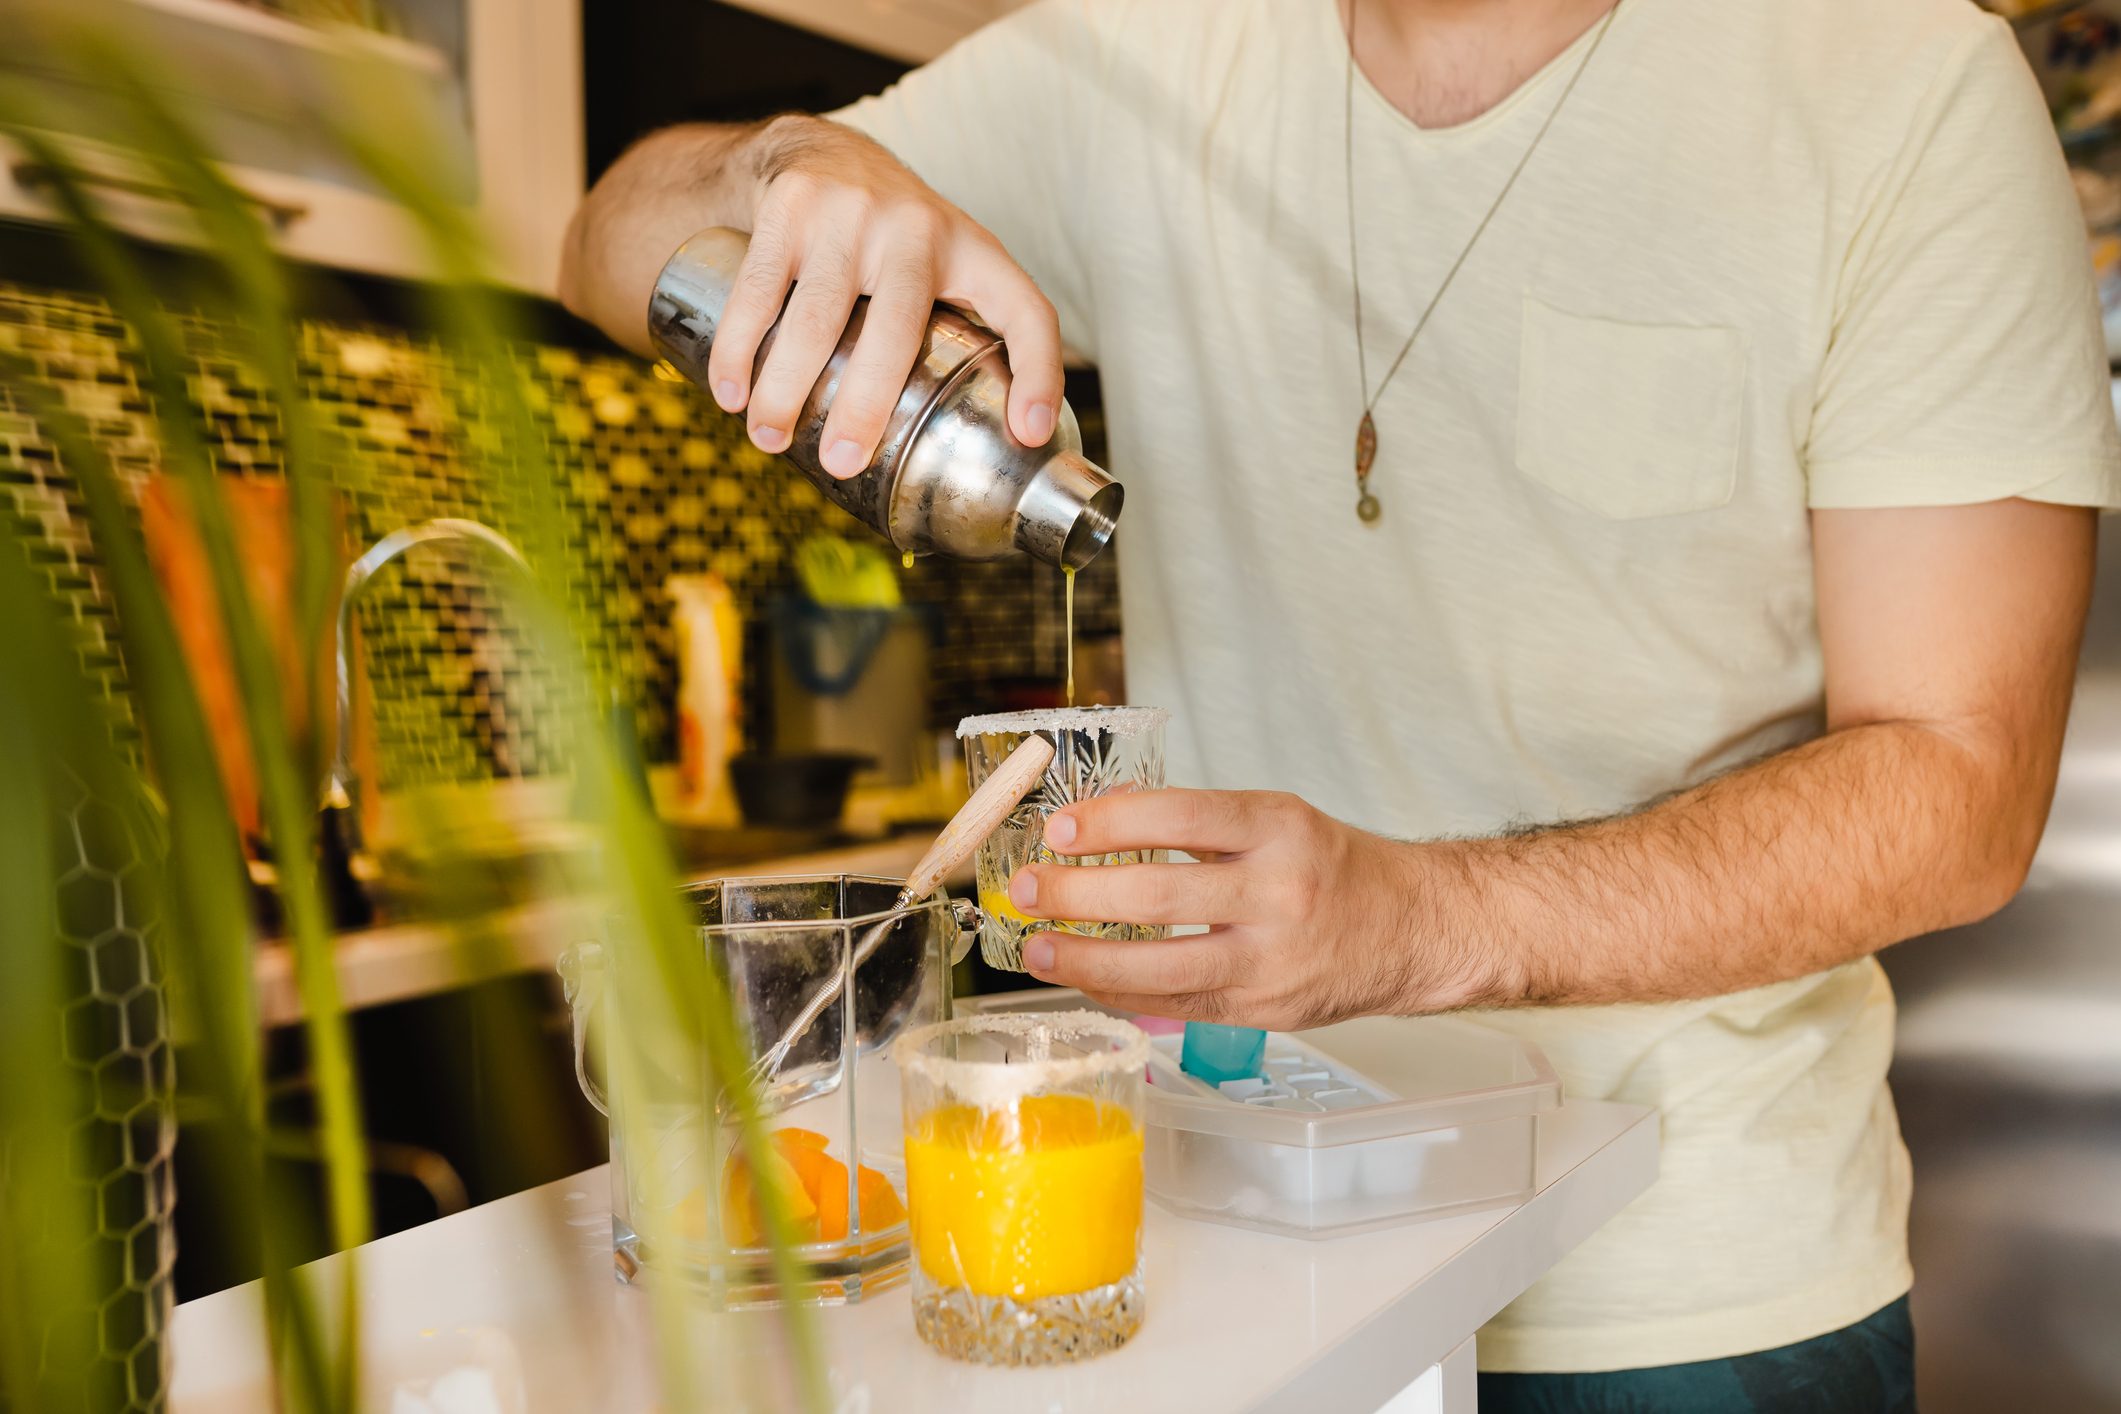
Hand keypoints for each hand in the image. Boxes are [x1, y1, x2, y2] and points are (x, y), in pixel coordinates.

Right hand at [708, 117, 1060, 475]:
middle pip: (895, 330)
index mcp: (971, 251)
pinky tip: (730, 394)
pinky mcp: (790, 207)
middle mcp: (916, 227)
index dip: (1040, 372)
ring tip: (768, 439)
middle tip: (840, 462)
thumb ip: (969, 332)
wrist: (817, 150)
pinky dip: (738, 349)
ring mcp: (850, 213)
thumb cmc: (892, 239)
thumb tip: (1005, 439)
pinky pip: (759, 292)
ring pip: (816, 319)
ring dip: (784, 390)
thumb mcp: (947, 265)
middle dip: (865, 406)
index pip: (1025, 311)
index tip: (1028, 433)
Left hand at [1008, 790, 1457, 1029]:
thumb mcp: (1277, 820)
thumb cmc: (1335, 869)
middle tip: (1026, 888)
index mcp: (1280, 829)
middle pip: (1157, 895)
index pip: (1181, 816)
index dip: (1111, 821)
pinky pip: (1176, 1004)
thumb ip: (1196, 824)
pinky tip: (1085, 978)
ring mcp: (1271, 959)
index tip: (1059, 827)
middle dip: (1076, 893)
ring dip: (1085, 958)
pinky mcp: (1264, 1010)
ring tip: (1037, 947)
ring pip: (1159, 965)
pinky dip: (1121, 992)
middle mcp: (1278, 892)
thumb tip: (1100, 821)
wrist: (1414, 930)